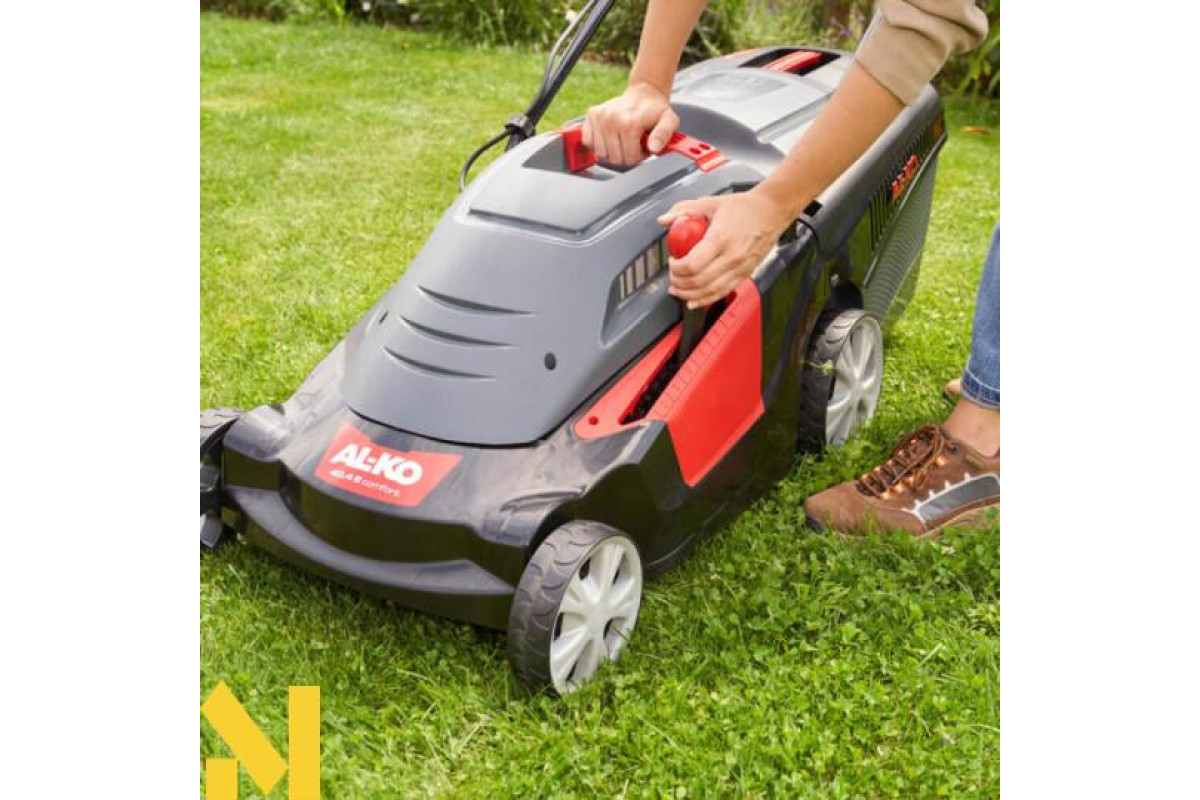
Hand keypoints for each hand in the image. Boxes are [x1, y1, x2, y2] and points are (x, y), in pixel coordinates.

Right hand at [582, 82, 679, 166]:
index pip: (629, 157)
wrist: (644, 93)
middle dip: (626, 155)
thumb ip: (664, 135)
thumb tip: (654, 148)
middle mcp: (610, 119)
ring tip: (624, 140)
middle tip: (634, 143)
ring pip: (600, 153)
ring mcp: (598, 117)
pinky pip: (588, 142)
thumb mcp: (669, 121)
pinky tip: (610, 138)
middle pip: (614, 157)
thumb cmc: (656, 110)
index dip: (638, 156)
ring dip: (613, 151)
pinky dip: (598, 144)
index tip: (643, 146)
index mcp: (628, 122)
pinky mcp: (591, 115)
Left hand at [658, 190, 794, 308]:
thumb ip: (684, 209)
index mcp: (721, 238)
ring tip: (677, 290)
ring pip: (710, 291)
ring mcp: (740, 268)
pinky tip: (693, 301)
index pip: (692, 264)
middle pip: (698, 281)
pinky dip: (706, 300)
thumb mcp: (710, 203)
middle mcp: (732, 257)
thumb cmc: (744, 208)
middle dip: (679, 282)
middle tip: (672, 276)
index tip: (672, 262)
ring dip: (689, 295)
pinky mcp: (745, 274)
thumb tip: (664, 220)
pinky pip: (722, 292)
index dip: (676, 268)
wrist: (771, 212)